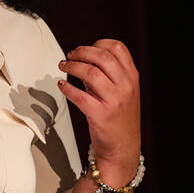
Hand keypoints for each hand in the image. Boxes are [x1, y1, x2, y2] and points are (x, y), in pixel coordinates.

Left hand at [57, 39, 141, 184]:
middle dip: (80, 52)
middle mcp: (126, 87)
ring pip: (89, 72)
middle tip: (68, 56)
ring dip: (71, 66)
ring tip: (62, 67)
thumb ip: (107, 74)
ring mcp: (114, 100)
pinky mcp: (100, 114)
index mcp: (132, 78)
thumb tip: (82, 57)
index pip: (118, 48)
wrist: (123, 148)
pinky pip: (79, 95)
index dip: (97, 44)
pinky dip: (67, 88)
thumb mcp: (121, 92)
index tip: (83, 49)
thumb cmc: (118, 117)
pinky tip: (61, 86)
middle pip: (102, 56)